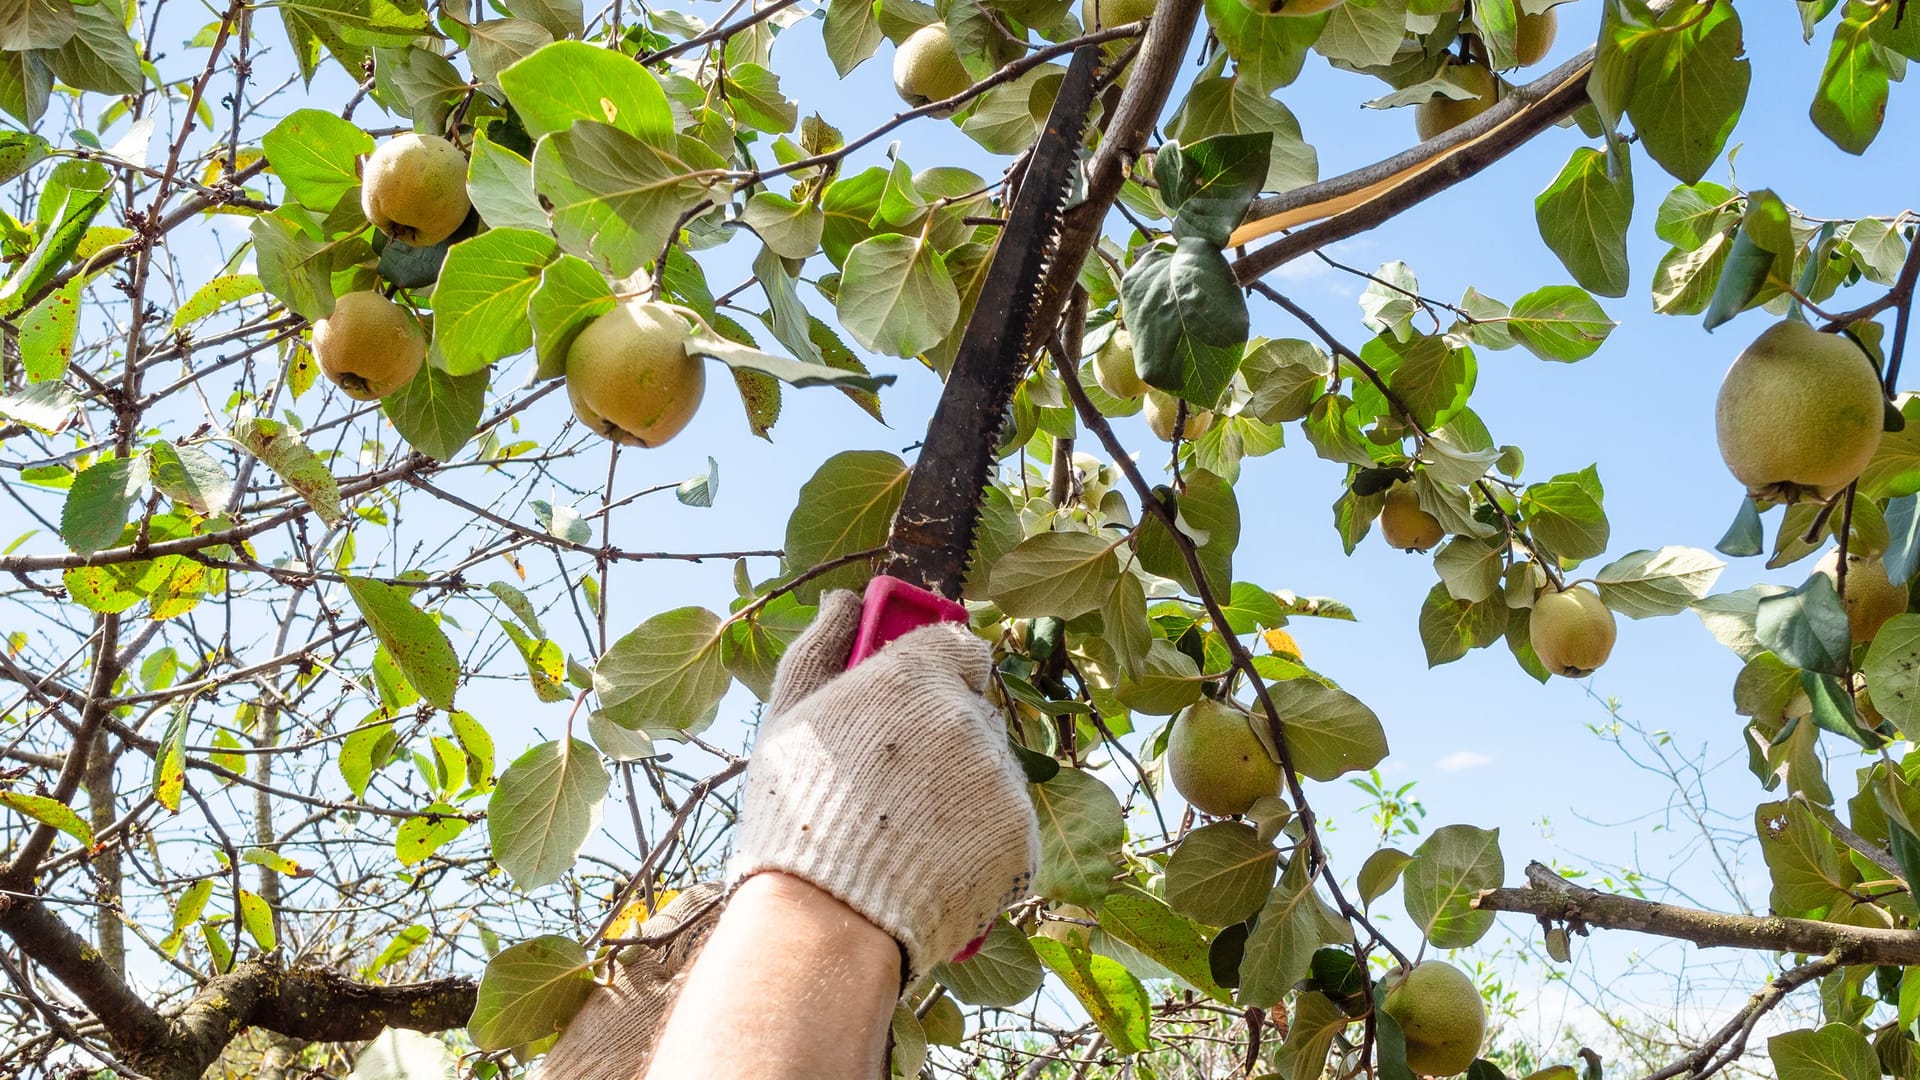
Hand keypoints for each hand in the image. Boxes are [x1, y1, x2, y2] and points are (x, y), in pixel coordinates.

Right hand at [728, 589, 1039, 987]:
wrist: (828, 919)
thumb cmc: (795, 814)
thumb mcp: (789, 718)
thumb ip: (823, 646)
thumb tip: (847, 600)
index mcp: (912, 678)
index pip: (958, 644)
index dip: (939, 667)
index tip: (916, 692)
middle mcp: (966, 717)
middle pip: (971, 711)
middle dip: (942, 735)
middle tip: (892, 782)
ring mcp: (1000, 778)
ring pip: (990, 769)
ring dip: (961, 790)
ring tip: (905, 833)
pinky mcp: (1021, 834)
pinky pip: (1005, 823)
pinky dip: (979, 839)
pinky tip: (932, 861)